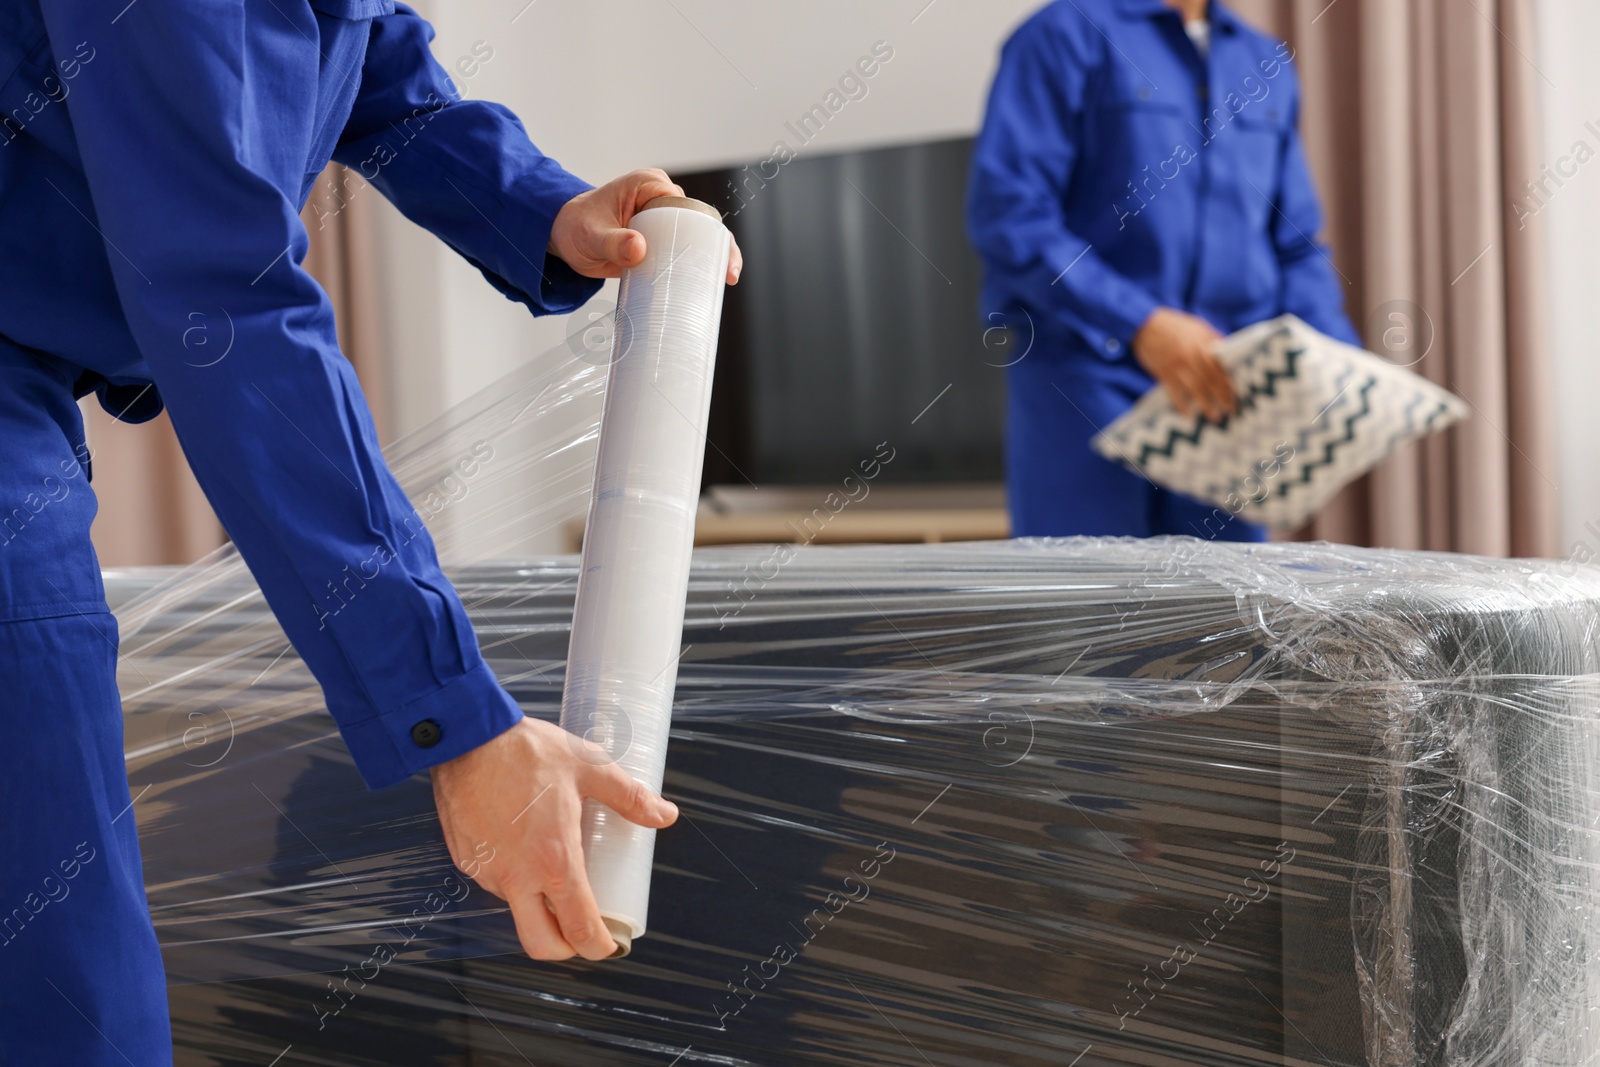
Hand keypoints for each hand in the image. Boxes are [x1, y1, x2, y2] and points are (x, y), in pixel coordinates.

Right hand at [431, 717, 678, 960]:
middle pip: (540, 944)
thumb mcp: (590, 767)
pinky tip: (524, 849)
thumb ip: (630, 797)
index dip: (599, 946)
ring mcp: (487, 872)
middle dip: (565, 949)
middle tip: (581, 931)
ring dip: (538, 906)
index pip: (578, 928)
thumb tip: (665, 815)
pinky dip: (514, 880)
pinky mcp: (465, 860)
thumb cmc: (526, 751)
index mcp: (553, 862)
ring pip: (516, 911)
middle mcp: (517, 877)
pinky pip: (495, 884)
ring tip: (555, 871)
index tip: (609, 943)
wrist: (466, 737)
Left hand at [549, 168, 742, 284]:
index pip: (688, 207)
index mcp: (649, 186)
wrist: (562, 235)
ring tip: (722, 282)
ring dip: (710, 258)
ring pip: (696, 237)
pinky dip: (694, 264)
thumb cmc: (574, 226)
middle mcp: (660, 198)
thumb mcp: (591, 236)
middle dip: (718, 247)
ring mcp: (662, 219)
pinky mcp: (659, 237)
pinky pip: (682, 248)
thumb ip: (613, 242)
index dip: (707, 231)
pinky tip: (706, 283)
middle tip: (727, 275)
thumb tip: (639, 248)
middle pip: (700, 222)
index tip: (717, 255)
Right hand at [1131, 308, 1235, 420]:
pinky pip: (1174, 392)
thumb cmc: (1173, 324)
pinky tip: (1188, 416)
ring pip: (1194, 389)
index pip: (1219, 368)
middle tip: (1230, 411)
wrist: (1144, 325)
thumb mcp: (1197, 326)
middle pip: (1210, 381)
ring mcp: (1176, 366)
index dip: (1229, 383)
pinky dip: (1181, 405)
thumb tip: (1228, 350)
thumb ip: (1213, 339)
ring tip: (1214, 417)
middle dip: (1222, 397)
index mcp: (1201, 344)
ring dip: (1205, 405)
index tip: (1236, 396)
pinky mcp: (1163, 373)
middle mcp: (1190, 357)